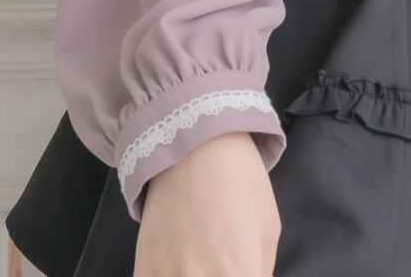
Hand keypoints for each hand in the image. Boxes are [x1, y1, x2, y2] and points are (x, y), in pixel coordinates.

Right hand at [133, 130, 280, 276]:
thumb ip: (260, 275)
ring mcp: (167, 275)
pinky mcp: (143, 269)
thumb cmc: (242, 184)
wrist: (195, 145)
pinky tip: (180, 272)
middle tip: (221, 269)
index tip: (241, 276)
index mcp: (240, 271)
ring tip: (202, 266)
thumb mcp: (267, 233)